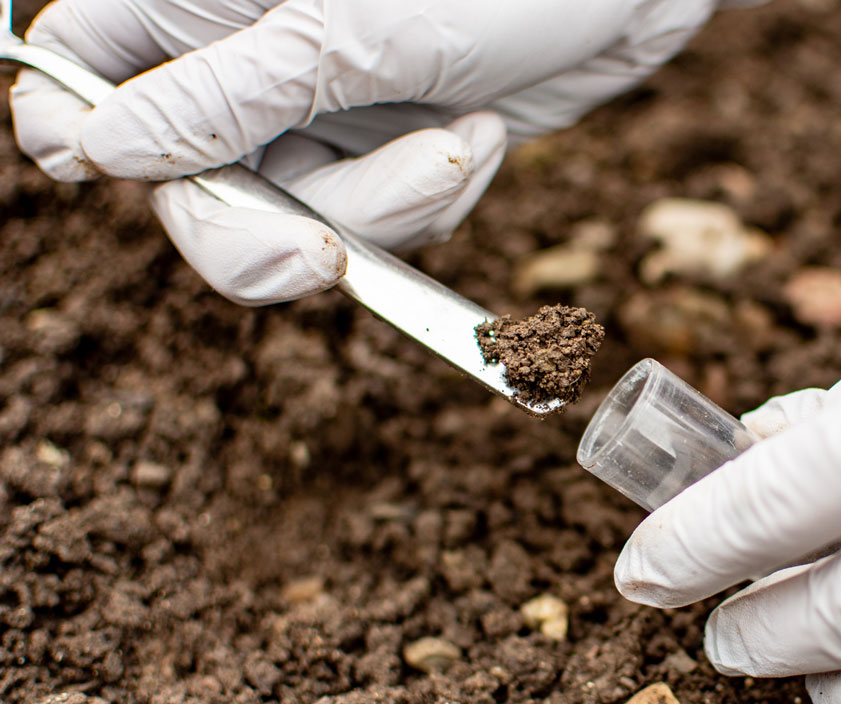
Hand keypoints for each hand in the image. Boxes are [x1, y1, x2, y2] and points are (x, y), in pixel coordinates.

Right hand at [10, 0, 735, 304]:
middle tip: (314, 259)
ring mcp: (319, 112)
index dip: (85, 138)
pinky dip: (431, 200)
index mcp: (196, 2)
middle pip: (185, 189)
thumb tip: (98, 151)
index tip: (119, 179)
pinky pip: (374, 222)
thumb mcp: (344, 34)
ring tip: (458, 143)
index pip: (80, 76)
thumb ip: (218, 99)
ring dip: (385, 209)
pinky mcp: (386, 149)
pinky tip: (479, 135)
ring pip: (295, 222)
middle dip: (258, 237)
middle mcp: (246, 62)